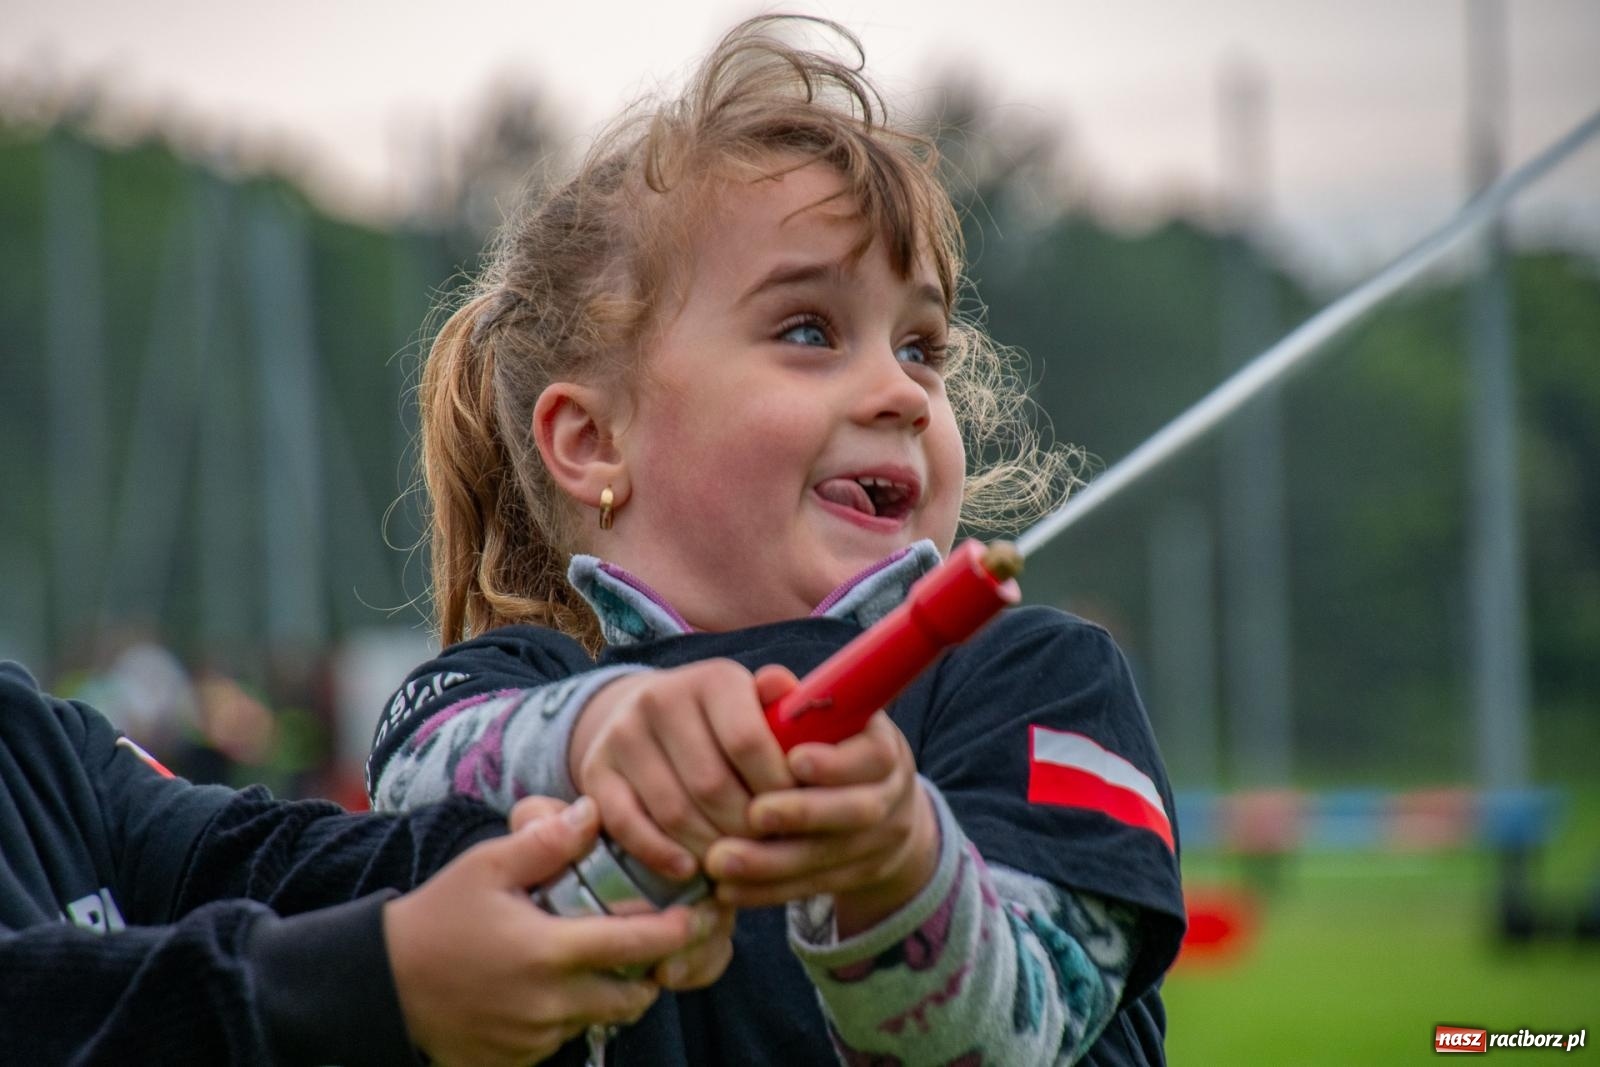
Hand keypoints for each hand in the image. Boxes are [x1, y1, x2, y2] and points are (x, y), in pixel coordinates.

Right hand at [384, 797, 727, 1066]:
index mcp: (548, 952)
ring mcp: (533, 1040)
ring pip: (599, 1020)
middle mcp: (548, 1005)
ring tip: (595, 961)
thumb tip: (593, 811)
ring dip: (608, 994)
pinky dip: (567, 1017)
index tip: (697, 916)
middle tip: (651, 944)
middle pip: (632, 996)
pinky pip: (561, 1041)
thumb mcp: (486, 867)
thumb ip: (545, 842)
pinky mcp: (515, 1062)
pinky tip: (548, 988)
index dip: (676, 933)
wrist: (382, 983)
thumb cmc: (437, 917)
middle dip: (651, 972)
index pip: (636, 946)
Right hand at [568, 661, 794, 878]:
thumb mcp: (759, 709)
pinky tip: (689, 869)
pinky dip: (660, 854)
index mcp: (713, 679)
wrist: (650, 717)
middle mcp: (662, 698)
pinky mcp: (596, 769)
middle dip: (745, 828)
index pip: (749, 741)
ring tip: (736, 862)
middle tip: (767, 850)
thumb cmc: (726, 724)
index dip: (777, 789)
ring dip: (709, 847)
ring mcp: (623, 733)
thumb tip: (785, 689)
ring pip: (674, 810)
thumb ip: (782, 709)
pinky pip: (628, 823)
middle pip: (711, 784)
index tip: (793, 814)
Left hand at [703, 709, 939, 936]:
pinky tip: (727, 889)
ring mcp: (878, 843)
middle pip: (857, 812)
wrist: (875, 807)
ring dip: (771, 863)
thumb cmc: (828, 747)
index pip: (874, 757)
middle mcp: (890, 796)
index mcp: (883, 749)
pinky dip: (766, 891)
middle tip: (753, 814)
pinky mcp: (855, 878)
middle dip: (803, 814)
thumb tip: (771, 681)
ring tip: (721, 860)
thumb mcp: (821, 722)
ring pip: (828, 858)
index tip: (793, 760)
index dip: (837, 762)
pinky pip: (810, 888)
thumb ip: (793, 706)